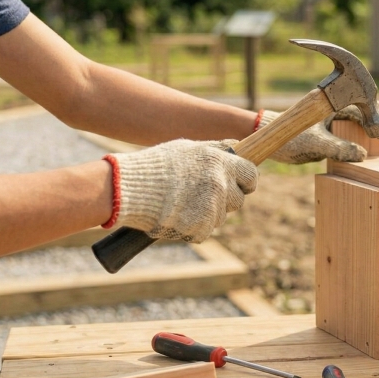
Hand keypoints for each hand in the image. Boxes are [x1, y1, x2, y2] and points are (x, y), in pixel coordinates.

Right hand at [104, 139, 257, 242]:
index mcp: (219, 161)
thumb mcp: (186, 148)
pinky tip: (176, 216)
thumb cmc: (155, 166)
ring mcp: (212, 207)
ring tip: (181, 204)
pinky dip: (193, 228)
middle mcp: (220, 183)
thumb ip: (214, 150)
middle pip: (238, 200)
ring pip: (221, 217)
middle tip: (201, 196)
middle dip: (224, 200)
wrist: (127, 189)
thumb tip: (236, 146)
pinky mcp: (201, 228)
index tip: (240, 185)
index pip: (251, 175)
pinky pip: (205, 231)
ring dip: (207, 214)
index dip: (246, 182)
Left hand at [259, 101, 378, 163]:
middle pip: (368, 110)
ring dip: (376, 127)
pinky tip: (373, 146)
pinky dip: (363, 138)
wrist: (265, 137)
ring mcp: (331, 123)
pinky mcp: (327, 136)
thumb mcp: (313, 143)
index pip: (366, 104)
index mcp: (334, 105)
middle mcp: (335, 112)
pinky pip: (350, 136)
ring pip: (360, 123)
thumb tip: (363, 154)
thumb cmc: (285, 135)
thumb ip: (337, 148)